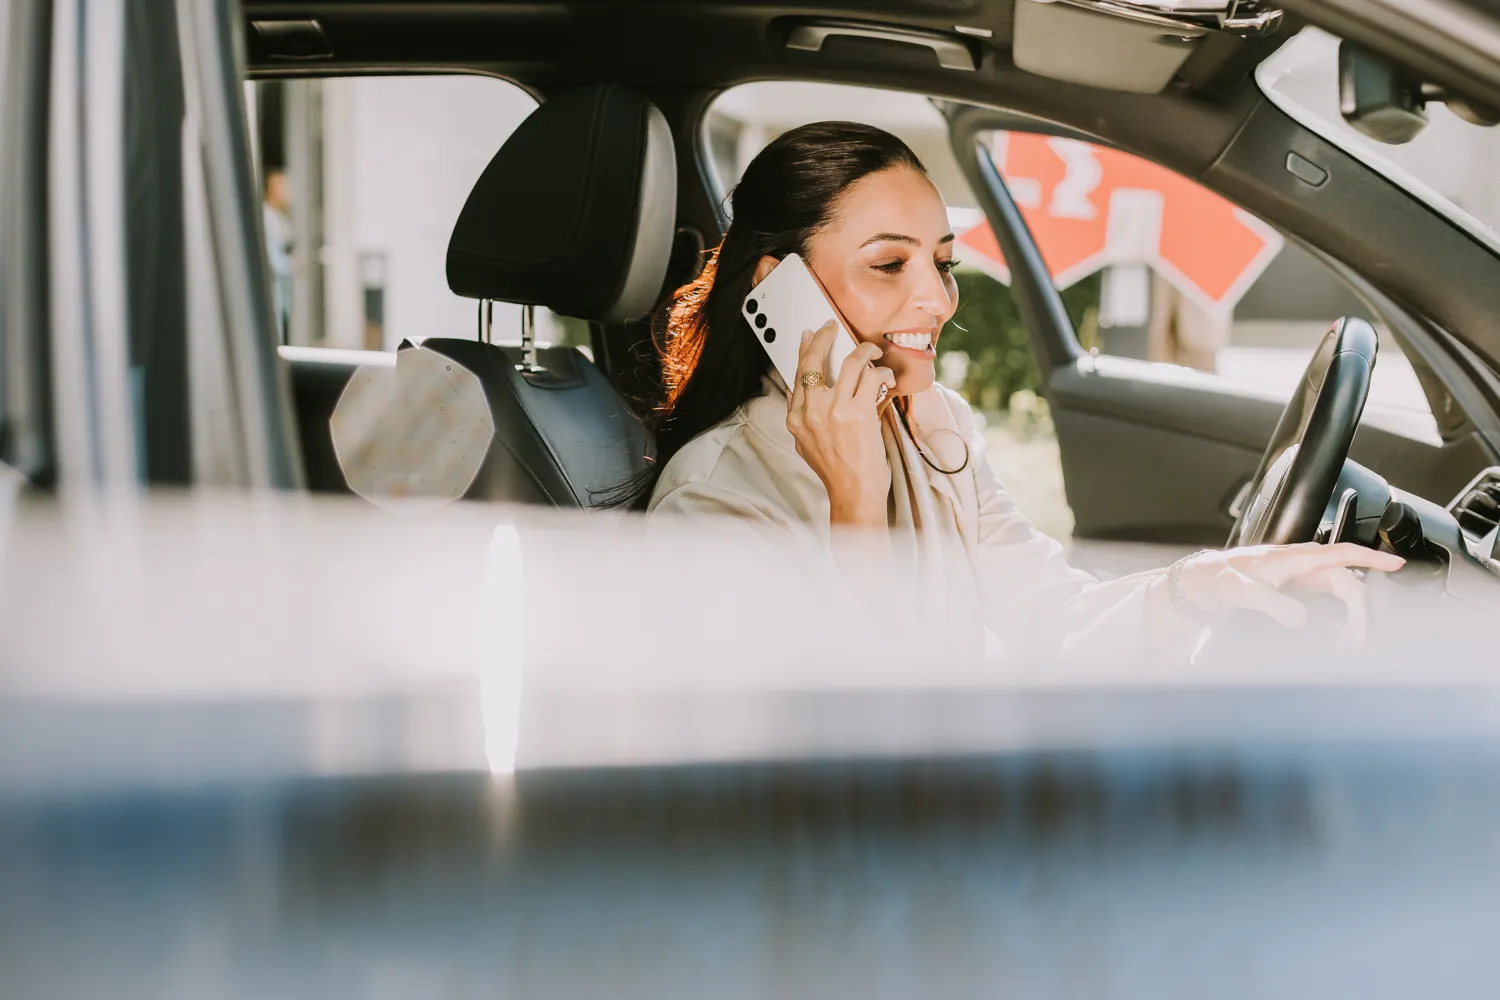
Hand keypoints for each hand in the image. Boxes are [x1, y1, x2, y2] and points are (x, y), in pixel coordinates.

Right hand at [786, 320, 895, 528]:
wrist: (854, 492)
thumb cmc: (835, 470)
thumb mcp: (805, 443)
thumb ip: (802, 416)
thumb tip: (803, 391)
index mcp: (796, 417)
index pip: (798, 372)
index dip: (805, 349)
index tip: (810, 334)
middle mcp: (812, 410)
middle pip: (815, 360)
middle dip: (825, 336)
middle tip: (833, 326)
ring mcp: (835, 410)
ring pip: (850, 362)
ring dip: (865, 351)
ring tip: (873, 351)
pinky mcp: (859, 412)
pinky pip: (871, 377)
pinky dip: (881, 372)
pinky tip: (886, 375)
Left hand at [1169, 542, 1405, 648]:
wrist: (1202, 583)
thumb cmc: (1219, 579)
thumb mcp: (1241, 591)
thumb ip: (1271, 604)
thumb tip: (1302, 620)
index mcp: (1295, 558)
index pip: (1341, 553)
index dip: (1371, 557)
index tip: (1397, 564)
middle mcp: (1303, 565)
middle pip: (1348, 584)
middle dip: (1360, 613)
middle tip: (1355, 643)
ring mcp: (1302, 578)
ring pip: (1342, 594)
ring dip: (1352, 618)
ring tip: (1349, 645)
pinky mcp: (1298, 591)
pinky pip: (1330, 602)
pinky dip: (1340, 619)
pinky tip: (1338, 637)